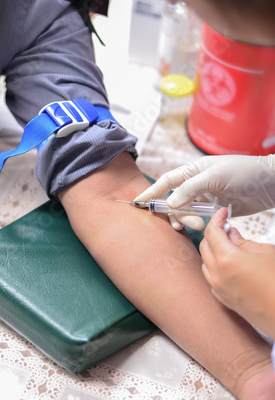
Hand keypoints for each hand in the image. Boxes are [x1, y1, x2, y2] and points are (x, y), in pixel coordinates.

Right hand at [134, 154, 274, 229]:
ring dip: (187, 220)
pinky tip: (200, 228)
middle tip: (186, 224)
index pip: (166, 181)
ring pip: (184, 212)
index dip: (152, 191)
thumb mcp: (215, 176)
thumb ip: (191, 189)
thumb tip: (170, 203)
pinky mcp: (214, 210)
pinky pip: (197, 218)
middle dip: (175, 213)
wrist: (268, 183)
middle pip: (173, 201)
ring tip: (200, 226)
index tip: (138, 203)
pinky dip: (195, 224)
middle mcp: (195, 184)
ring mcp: (204, 198)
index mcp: (193, 171)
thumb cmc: (243, 172)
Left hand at [200, 208, 274, 338]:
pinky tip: (229, 264)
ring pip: (205, 263)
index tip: (223, 212)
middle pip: (205, 246)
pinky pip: (211, 278)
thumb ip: (244, 241)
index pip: (212, 232)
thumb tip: (232, 235)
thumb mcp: (265, 252)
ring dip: (213, 251)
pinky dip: (215, 267)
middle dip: (214, 234)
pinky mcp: (223, 300)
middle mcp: (217, 274)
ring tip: (230, 245)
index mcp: (226, 259)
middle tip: (228, 227)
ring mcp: (218, 289)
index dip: (217, 219)